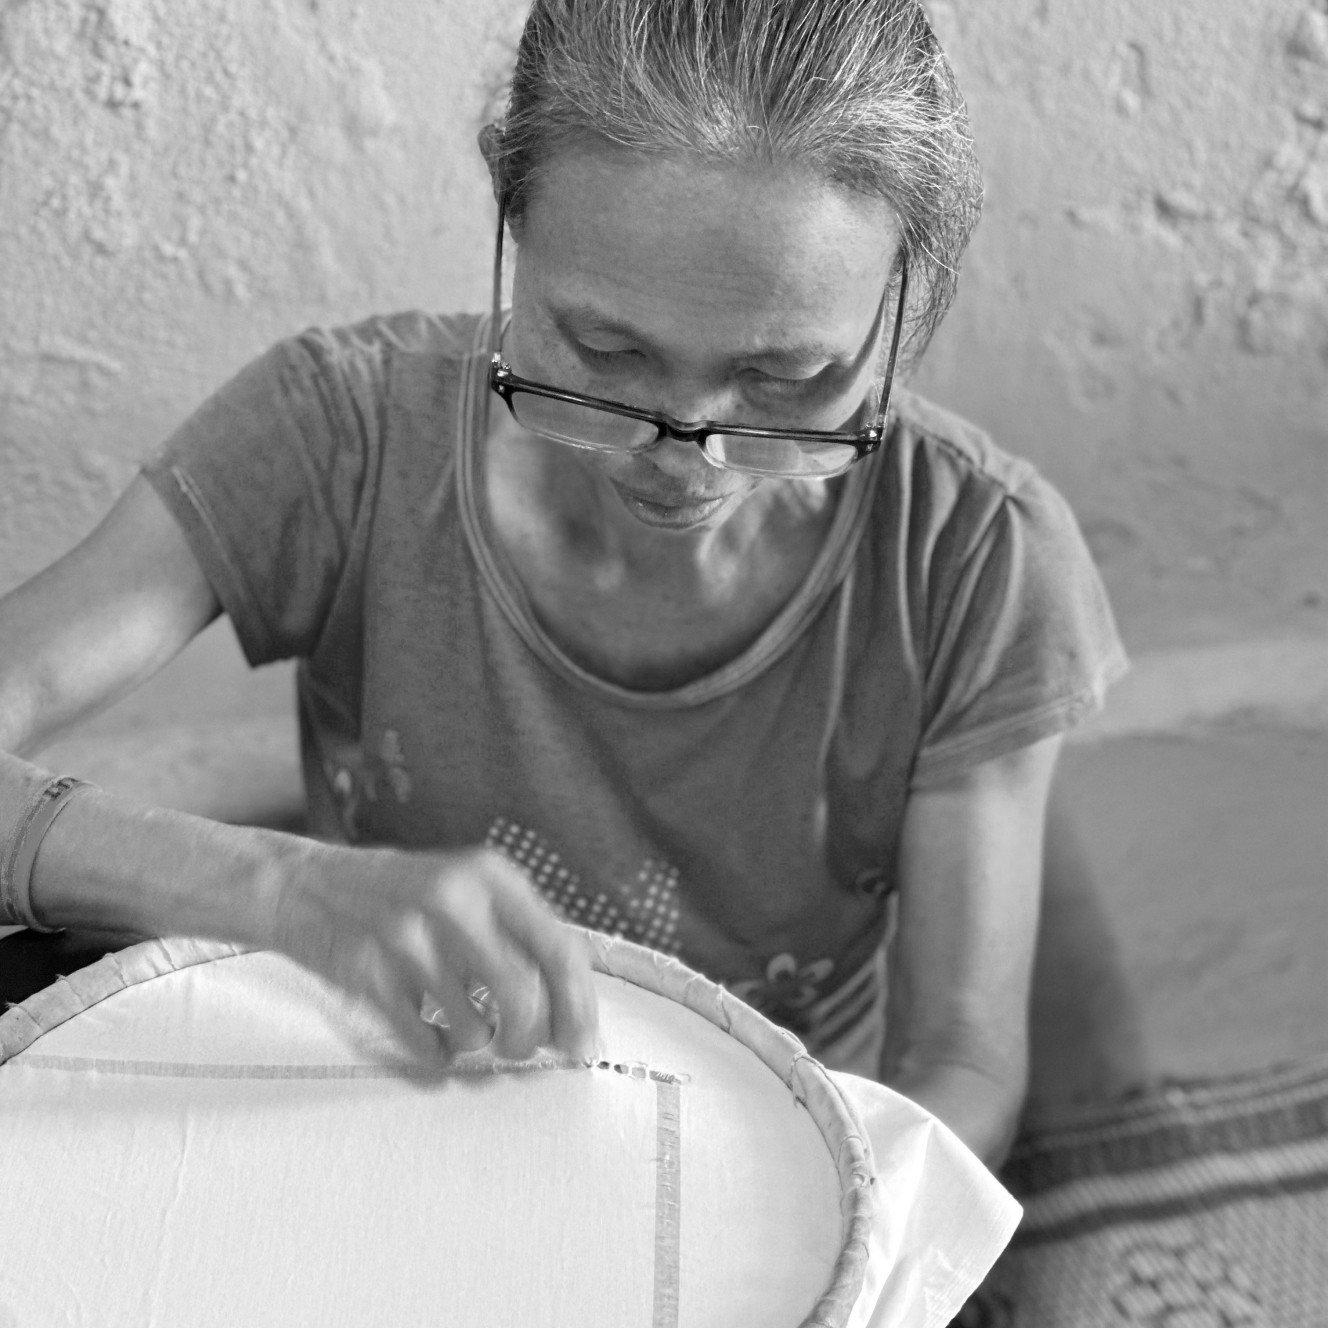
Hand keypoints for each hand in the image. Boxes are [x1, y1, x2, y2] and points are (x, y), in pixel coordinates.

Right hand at [264, 841, 599, 1073]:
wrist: (306, 886)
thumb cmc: (402, 894)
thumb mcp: (469, 887)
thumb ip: (520, 932)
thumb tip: (570, 1006)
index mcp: (491, 876)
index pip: (560, 948)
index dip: (578, 1006)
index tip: (581, 1041)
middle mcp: (455, 901)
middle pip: (523, 996)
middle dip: (531, 1038)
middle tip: (525, 1048)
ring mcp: (410, 938)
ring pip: (475, 1029)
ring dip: (477, 1045)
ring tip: (465, 1027)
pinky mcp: (371, 975)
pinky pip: (427, 1044)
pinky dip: (437, 1054)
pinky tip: (431, 1034)